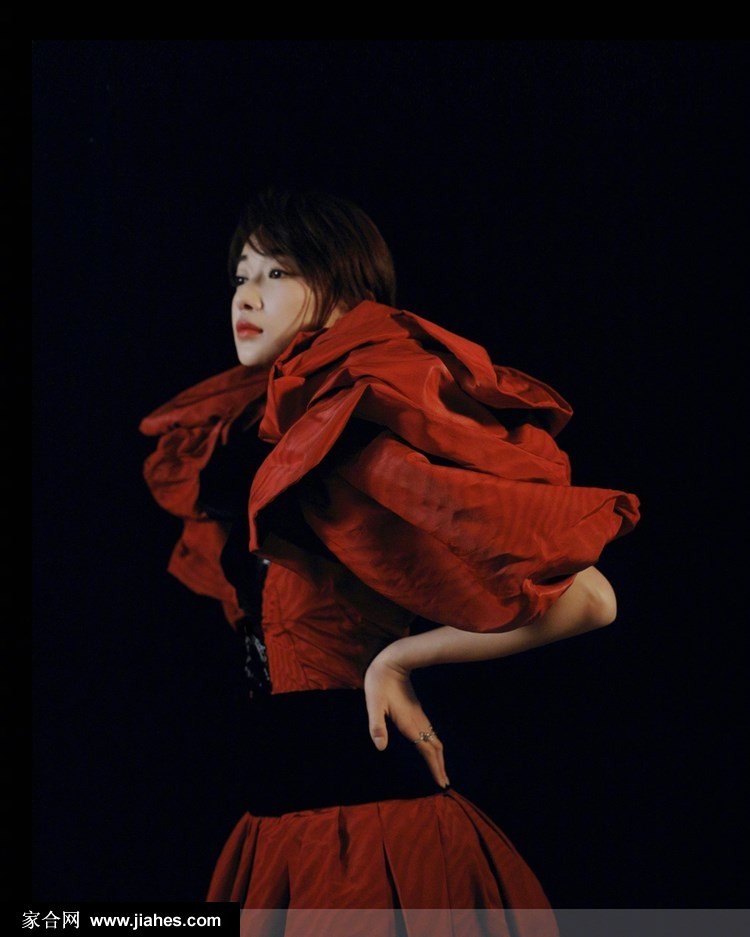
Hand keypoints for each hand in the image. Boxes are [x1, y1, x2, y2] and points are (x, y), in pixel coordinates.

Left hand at [363, 648, 449, 788]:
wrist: (392, 661)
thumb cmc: (379, 683)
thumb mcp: (374, 704)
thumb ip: (377, 726)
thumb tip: (381, 748)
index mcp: (409, 723)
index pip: (427, 750)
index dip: (434, 767)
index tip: (442, 783)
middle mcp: (417, 721)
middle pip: (434, 748)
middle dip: (440, 766)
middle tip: (444, 783)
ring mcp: (419, 715)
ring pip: (434, 740)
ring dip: (438, 756)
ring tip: (440, 770)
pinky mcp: (417, 710)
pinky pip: (429, 733)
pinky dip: (433, 746)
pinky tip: (430, 748)